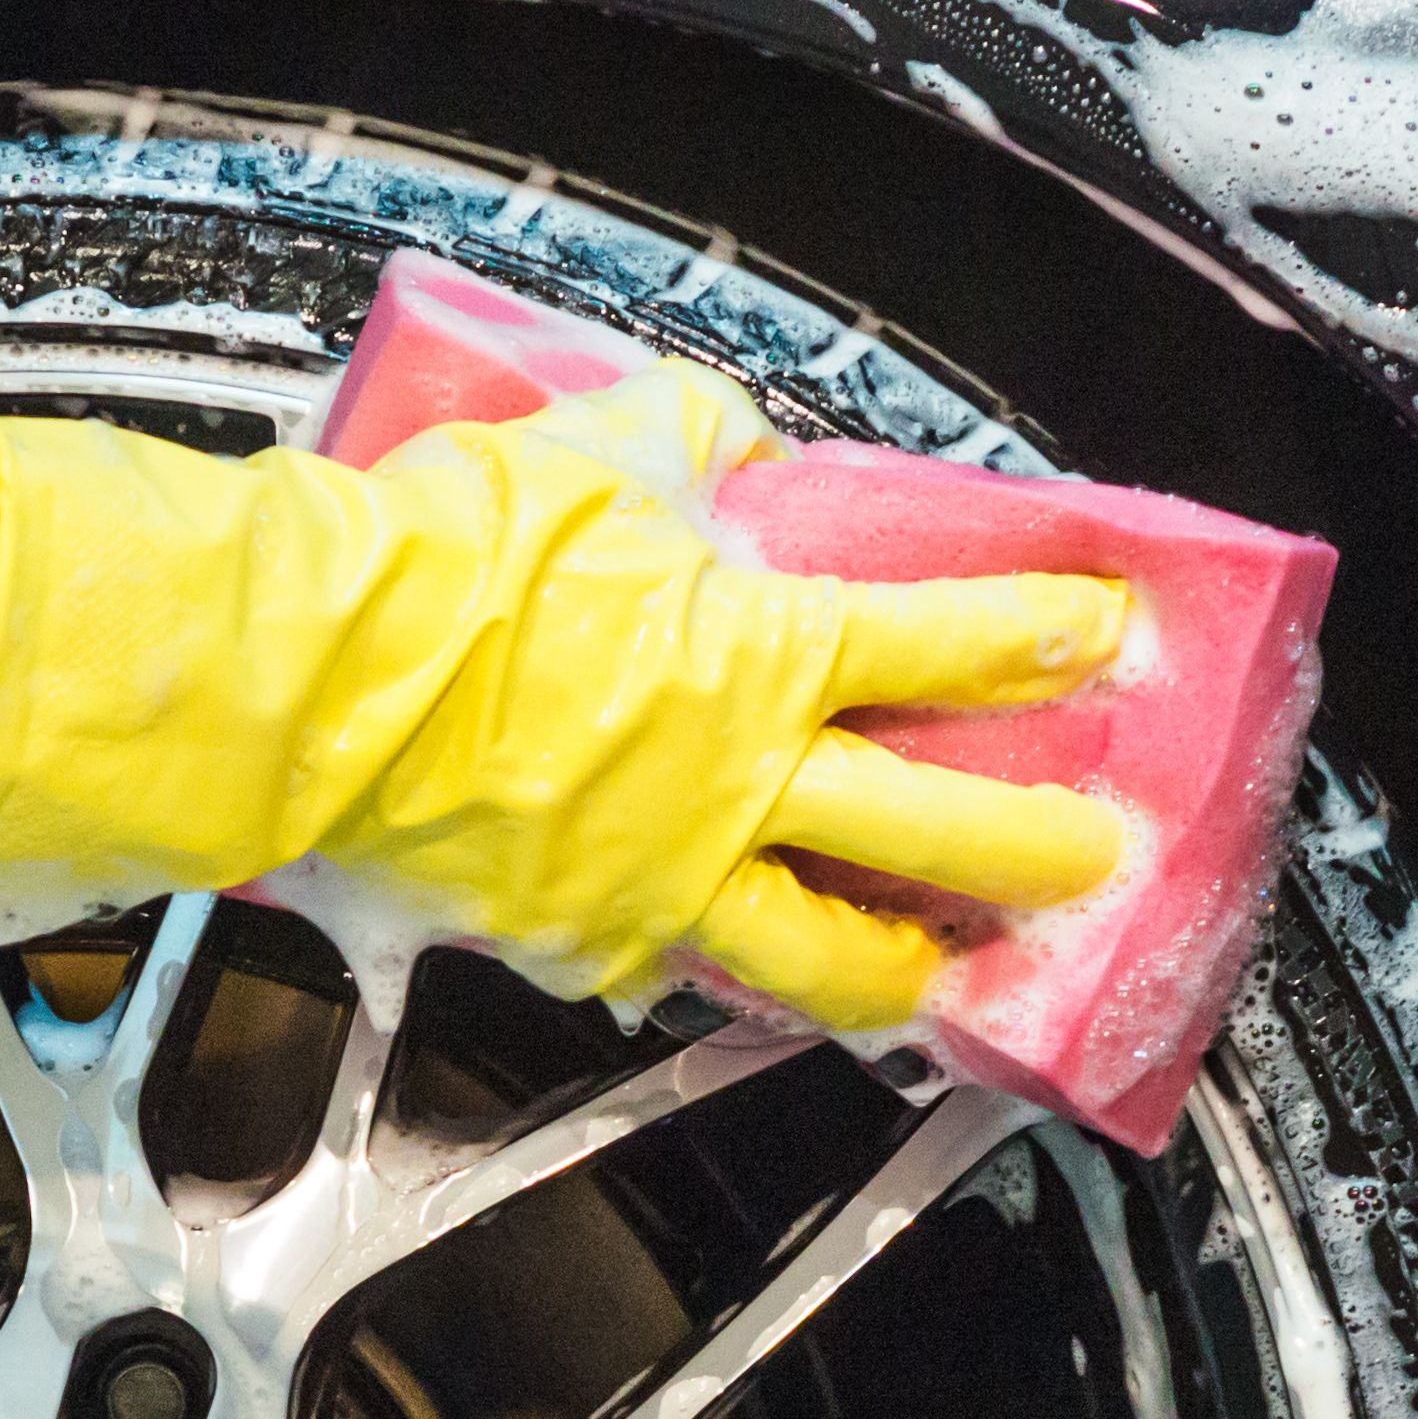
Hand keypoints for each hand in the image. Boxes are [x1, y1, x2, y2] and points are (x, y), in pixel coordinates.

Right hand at [0, 368, 1136, 1031]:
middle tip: (1094, 860)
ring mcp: (667, 880)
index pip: (948, 648)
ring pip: (827, 957)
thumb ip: (685, 445)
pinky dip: (731, 974)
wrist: (312, 678)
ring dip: (902, 968)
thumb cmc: (439, 564)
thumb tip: (728, 440)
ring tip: (944, 978)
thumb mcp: (583, 453)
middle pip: (938, 835)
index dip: (1042, 640)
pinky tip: (751, 970)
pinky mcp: (586, 940)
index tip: (1105, 637)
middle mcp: (738, 785)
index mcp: (759, 656)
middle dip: (1037, 850)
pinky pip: (686, 972)